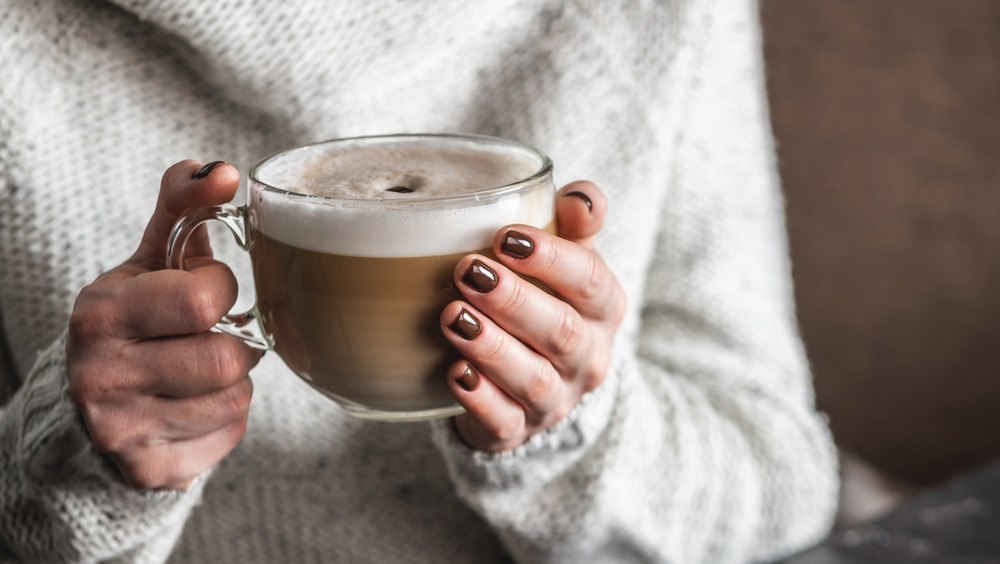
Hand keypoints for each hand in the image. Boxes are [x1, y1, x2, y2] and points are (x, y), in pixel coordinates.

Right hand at [67, 160, 260, 489]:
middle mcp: (100, 375)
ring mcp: (120, 429)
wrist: (93, 406)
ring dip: (233, 381)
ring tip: (200, 370)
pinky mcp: (149, 469)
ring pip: (235, 397)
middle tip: (208, 337)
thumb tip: (224, 171)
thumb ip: (183, 209)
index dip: (220, 291)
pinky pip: (230, 434)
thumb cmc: (138, 322)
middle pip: (225, 357)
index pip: (203, 299)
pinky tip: (193, 405)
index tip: (203, 293)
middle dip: (232, 342)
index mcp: (100, 313)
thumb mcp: (150, 262)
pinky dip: (225, 418)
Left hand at [442, 181, 625, 451]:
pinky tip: (454, 374)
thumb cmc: (547, 305)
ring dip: (492, 348)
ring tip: (453, 318)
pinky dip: (479, 399)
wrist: (536, 388)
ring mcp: (555, 399)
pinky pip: (503, 421)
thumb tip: (578, 194)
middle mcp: (587, 357)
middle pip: (562, 332)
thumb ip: (573, 225)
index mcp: (603, 309)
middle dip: (514, 301)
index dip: (553, 258)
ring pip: (532, 379)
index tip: (505, 236)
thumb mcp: (567, 263)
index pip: (591, 283)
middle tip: (468, 272)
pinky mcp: (517, 430)